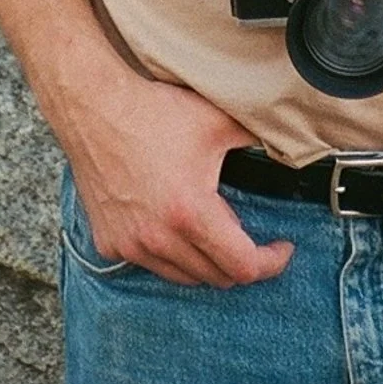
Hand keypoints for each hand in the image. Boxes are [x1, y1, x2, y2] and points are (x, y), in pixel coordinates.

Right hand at [63, 72, 293, 288]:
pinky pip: (151, 263)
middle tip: (245, 229)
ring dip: (205, 260)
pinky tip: (173, 224)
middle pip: (216, 276)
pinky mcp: (109, 242)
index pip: (243, 266)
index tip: (281, 248)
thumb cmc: (154, 112)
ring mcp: (131, 245)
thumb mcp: (217, 122)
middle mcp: (159, 239)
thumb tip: (288, 150)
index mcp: (191, 213)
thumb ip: (258, 141)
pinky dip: (170, 254)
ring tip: (210, 225)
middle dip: (239, 259)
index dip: (271, 263)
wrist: (94, 107)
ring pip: (183, 276)